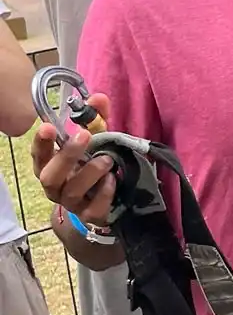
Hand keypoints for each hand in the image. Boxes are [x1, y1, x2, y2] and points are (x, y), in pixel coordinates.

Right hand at [32, 92, 114, 226]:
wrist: (108, 202)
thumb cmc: (94, 165)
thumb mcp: (97, 140)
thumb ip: (96, 119)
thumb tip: (98, 98)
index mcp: (51, 166)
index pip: (38, 155)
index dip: (40, 142)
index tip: (46, 126)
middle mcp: (56, 186)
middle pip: (49, 176)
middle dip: (65, 155)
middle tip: (84, 136)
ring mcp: (72, 203)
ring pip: (70, 192)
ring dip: (88, 173)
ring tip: (107, 159)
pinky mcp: (91, 216)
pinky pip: (93, 209)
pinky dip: (104, 193)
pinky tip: (113, 180)